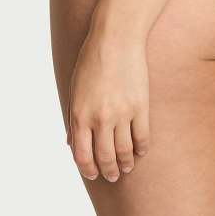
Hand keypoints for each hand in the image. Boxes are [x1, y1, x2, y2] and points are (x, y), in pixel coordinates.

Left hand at [68, 28, 149, 182]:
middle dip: (109, 171)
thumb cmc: (92, 61)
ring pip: (125, 151)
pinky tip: (140, 151)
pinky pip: (142, 136)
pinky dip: (141, 148)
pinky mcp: (141, 106)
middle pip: (105, 157)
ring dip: (126, 163)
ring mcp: (122, 114)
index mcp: (79, 115)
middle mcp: (100, 119)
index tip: (94, 174)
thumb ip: (73, 119)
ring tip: (127, 167)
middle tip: (113, 176)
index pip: (82, 156)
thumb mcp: (75, 90)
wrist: (116, 39)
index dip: (88, 170)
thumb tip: (72, 143)